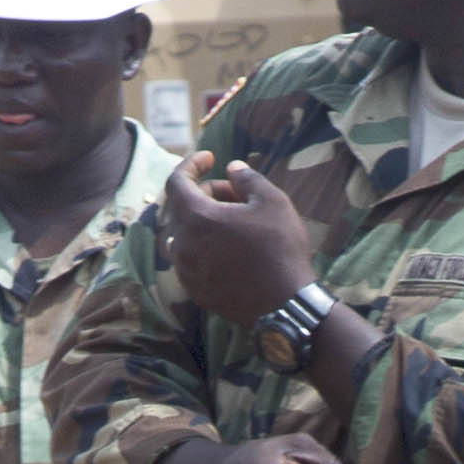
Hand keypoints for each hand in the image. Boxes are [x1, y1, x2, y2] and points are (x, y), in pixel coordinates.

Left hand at [164, 156, 318, 327]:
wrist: (286, 305)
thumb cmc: (281, 249)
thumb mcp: (272, 201)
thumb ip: (247, 178)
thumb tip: (231, 167)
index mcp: (196, 218)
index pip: (176, 182)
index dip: (191, 165)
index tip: (209, 158)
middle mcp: (183, 245)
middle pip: (183, 208)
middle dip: (208, 194)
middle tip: (238, 194)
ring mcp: (187, 272)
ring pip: (187, 235)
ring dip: (206, 222)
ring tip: (236, 222)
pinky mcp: (196, 292)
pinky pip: (192, 260)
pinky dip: (206, 246)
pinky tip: (232, 248)